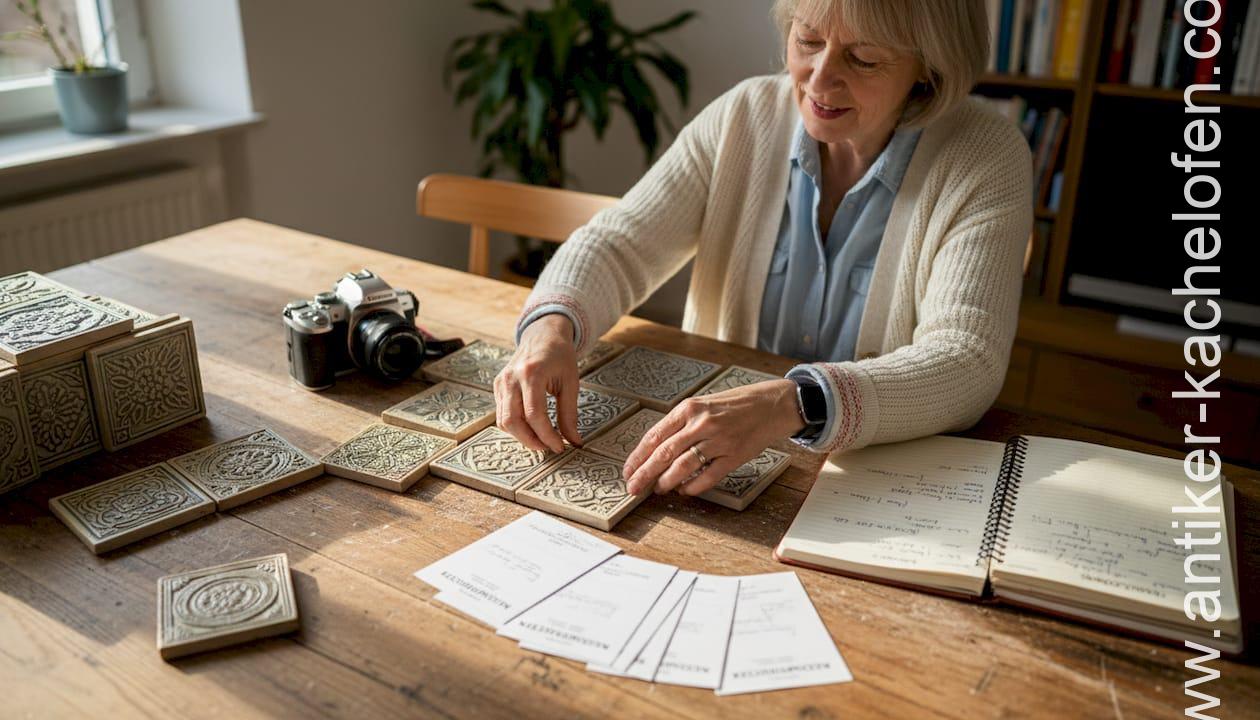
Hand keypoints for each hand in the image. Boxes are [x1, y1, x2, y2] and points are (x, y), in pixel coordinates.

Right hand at [493, 314, 581, 452]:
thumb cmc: (560, 356)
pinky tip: (531, 428)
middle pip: (513, 421)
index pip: (535, 415)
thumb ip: (570, 414)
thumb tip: (574, 442)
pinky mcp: (497, 385)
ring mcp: (501, 382)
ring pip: (504, 421)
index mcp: (532, 373)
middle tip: (549, 448)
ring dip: (522, 436)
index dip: (547, 436)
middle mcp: (512, 378)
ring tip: (542, 440)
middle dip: (531, 441)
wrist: (543, 335)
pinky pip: (501, 414)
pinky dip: (515, 426)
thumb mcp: (571, 382)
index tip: (561, 446)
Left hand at [623, 379, 803, 495]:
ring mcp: (719, 440)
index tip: (628, 470)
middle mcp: (702, 423)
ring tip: (658, 489)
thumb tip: (656, 450)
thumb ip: (681, 424)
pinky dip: (693, 487)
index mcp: (689, 409)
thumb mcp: (703, 404)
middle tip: (633, 488)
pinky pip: (708, 476)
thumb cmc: (735, 404)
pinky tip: (685, 491)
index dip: (638, 456)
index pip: (655, 436)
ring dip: (666, 482)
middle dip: (645, 474)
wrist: (770, 404)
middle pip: (664, 453)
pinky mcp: (734, 455)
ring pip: (683, 466)